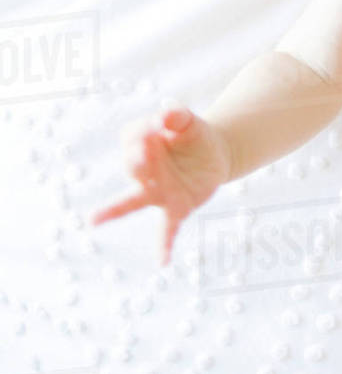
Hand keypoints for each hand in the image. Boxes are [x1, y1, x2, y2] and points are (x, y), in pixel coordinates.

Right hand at [91, 107, 231, 264]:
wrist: (216, 154)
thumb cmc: (195, 135)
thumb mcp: (190, 121)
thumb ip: (177, 114)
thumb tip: (165, 112)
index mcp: (143, 144)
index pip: (132, 137)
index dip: (143, 129)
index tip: (160, 123)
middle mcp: (145, 171)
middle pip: (132, 166)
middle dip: (137, 160)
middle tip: (144, 152)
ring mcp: (158, 191)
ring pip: (132, 201)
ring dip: (113, 211)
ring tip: (93, 220)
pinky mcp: (176, 208)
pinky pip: (166, 229)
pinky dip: (164, 245)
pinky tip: (162, 262)